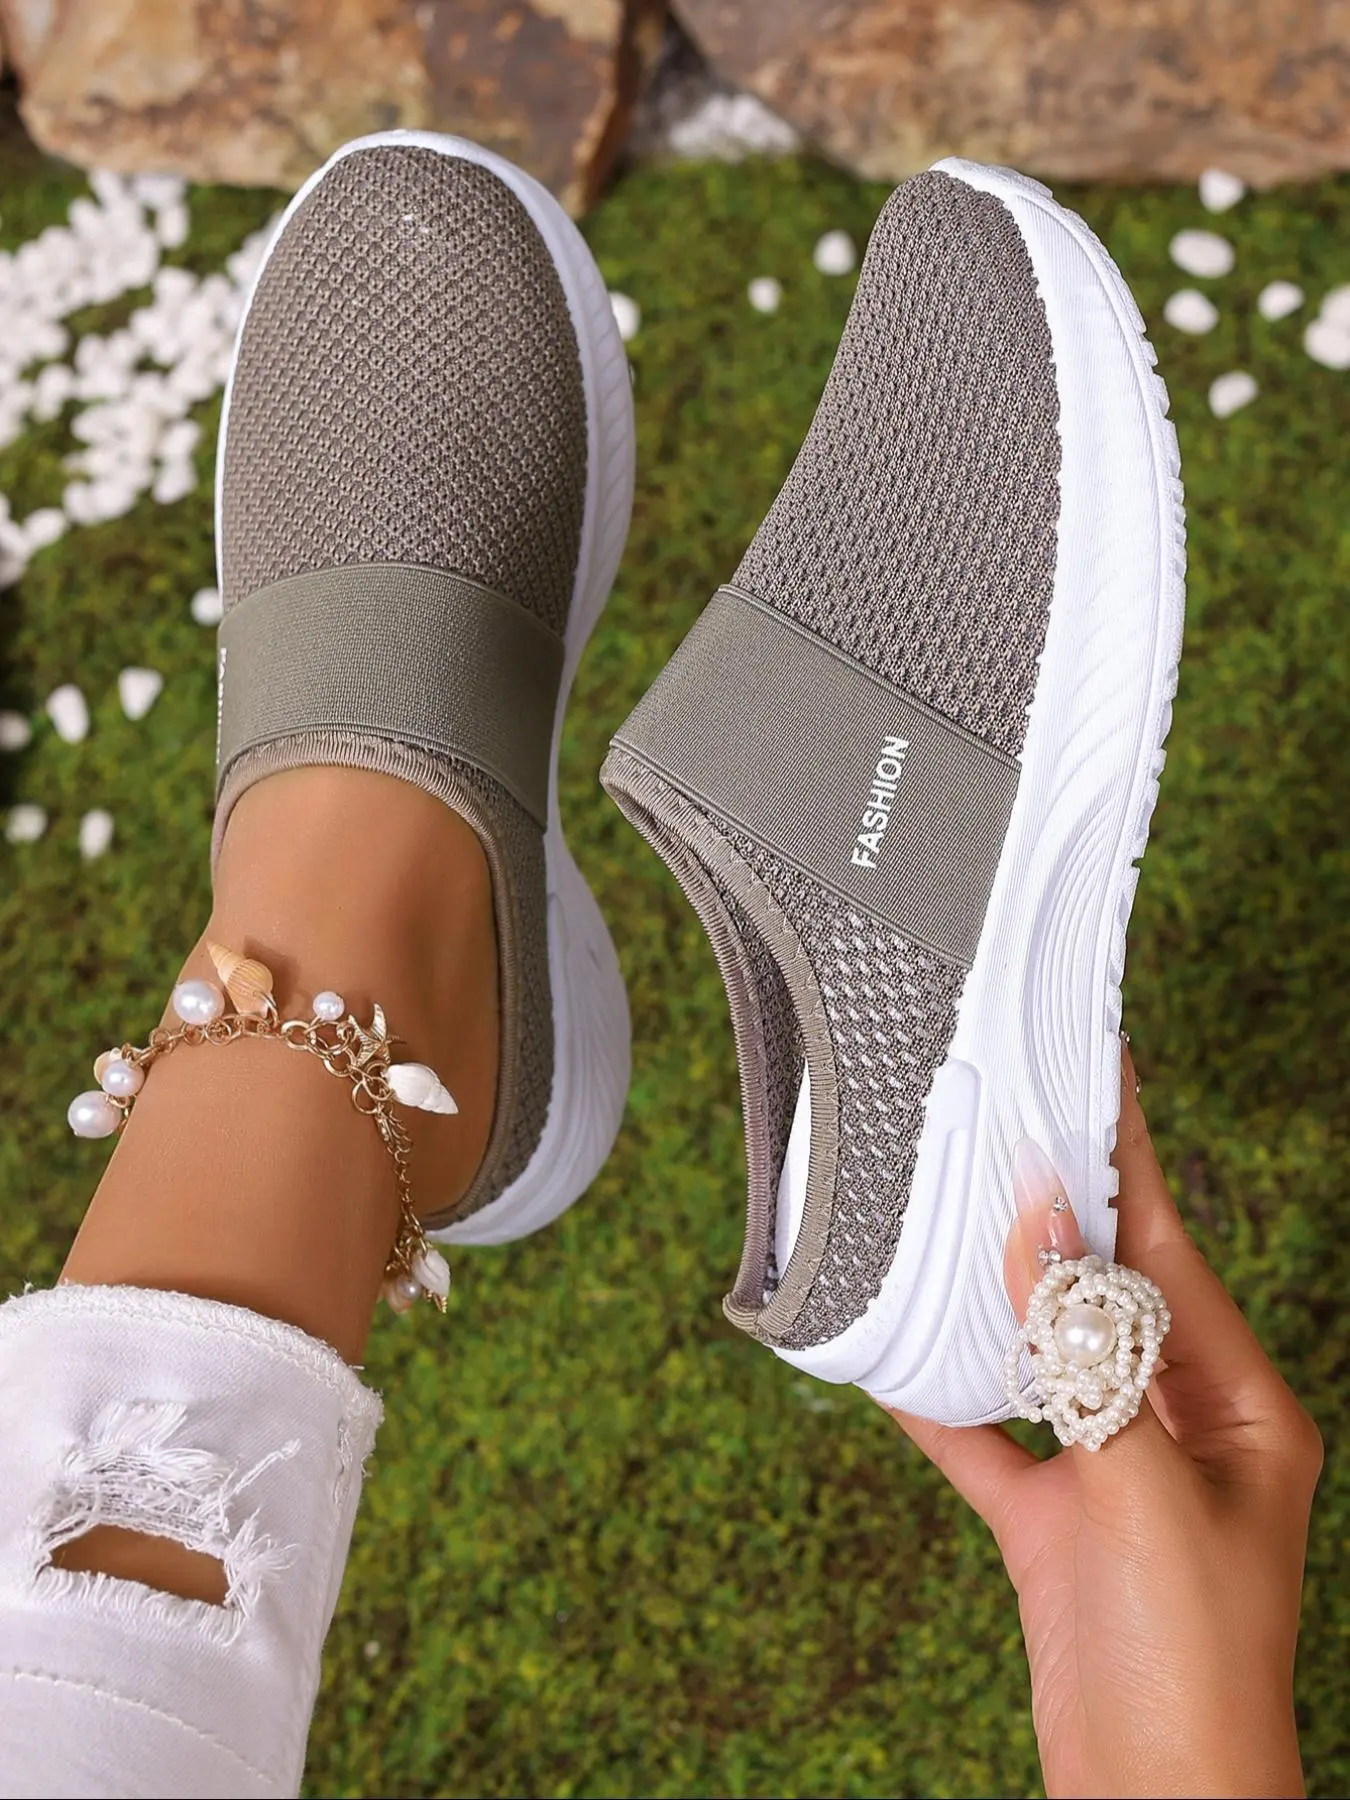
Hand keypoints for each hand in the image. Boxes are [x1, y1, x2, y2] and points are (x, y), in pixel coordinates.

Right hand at [889, 1045, 1320, 1797]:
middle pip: (1105, 1289)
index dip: (1129, 1163)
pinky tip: (892, 1353)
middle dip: (1053, 1210)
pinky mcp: (1053, 1524)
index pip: (1173, 1252)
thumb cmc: (1193, 1665)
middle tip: (1002, 1116)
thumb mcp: (1145, 1490)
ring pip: (1043, 1352)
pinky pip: (987, 1436)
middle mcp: (1180, 1426)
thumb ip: (1088, 1354)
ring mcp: (1111, 1473)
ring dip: (993, 1292)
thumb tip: (1044, 1224)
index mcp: (1240, 1408)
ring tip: (947, 1206)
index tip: (1097, 1076)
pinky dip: (942, 1397)